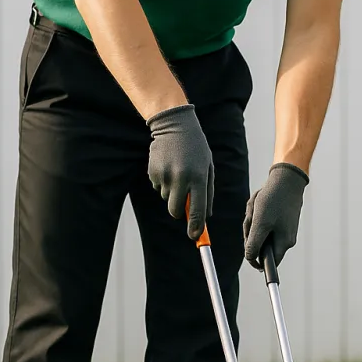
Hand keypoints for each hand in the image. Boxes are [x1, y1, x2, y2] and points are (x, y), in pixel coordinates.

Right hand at [146, 105, 213, 238]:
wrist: (174, 125)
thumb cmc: (196, 149)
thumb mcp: (208, 168)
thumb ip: (207, 193)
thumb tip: (204, 217)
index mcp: (198, 178)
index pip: (197, 210)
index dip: (196, 227)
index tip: (195, 237)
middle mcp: (181, 178)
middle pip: (176, 211)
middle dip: (179, 212)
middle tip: (182, 202)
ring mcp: (165, 175)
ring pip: (167, 198)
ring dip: (172, 192)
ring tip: (177, 171)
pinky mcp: (153, 172)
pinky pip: (158, 187)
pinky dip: (163, 182)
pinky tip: (168, 166)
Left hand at [243, 163, 308, 268]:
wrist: (286, 179)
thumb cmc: (275, 201)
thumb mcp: (260, 224)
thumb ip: (254, 245)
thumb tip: (251, 258)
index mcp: (284, 243)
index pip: (269, 262)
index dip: (255, 259)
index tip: (248, 250)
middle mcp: (286, 239)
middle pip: (261, 245)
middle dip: (251, 232)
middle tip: (252, 217)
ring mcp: (284, 228)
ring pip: (260, 231)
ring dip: (253, 221)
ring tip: (257, 207)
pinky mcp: (281, 219)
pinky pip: (263, 222)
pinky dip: (257, 214)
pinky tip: (261, 203)